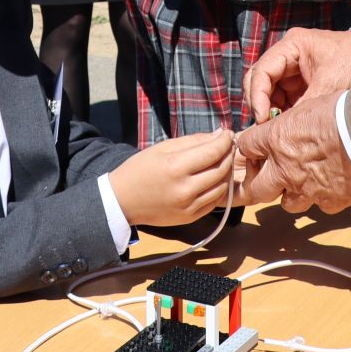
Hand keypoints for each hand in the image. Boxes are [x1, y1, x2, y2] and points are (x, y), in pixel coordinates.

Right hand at [110, 130, 235, 226]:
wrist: (122, 201)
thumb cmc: (140, 169)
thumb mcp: (162, 148)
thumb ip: (192, 141)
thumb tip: (218, 134)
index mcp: (175, 167)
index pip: (212, 151)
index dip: (225, 140)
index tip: (228, 133)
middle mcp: (184, 189)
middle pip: (221, 169)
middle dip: (228, 154)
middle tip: (227, 146)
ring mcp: (188, 206)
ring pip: (222, 187)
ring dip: (226, 172)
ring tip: (221, 161)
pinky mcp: (190, 218)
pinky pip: (214, 201)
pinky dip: (218, 188)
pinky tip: (213, 179)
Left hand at [235, 93, 350, 214]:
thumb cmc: (342, 111)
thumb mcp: (308, 106)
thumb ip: (292, 123)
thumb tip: (290, 125)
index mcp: (276, 140)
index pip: (245, 147)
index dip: (250, 149)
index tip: (255, 150)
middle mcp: (285, 169)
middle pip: (256, 189)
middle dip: (258, 184)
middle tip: (267, 178)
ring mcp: (306, 189)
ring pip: (288, 204)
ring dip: (292, 194)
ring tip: (304, 183)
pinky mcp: (329, 201)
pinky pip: (320, 206)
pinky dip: (324, 198)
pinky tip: (333, 186)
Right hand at [243, 28, 350, 120]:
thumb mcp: (331, 85)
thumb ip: (306, 105)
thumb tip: (283, 130)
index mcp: (292, 45)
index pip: (261, 71)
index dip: (257, 96)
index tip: (262, 118)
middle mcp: (288, 55)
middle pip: (259, 81)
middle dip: (261, 104)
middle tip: (265, 128)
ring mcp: (293, 69)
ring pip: (268, 91)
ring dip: (270, 111)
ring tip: (278, 130)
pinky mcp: (300, 82)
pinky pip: (282, 98)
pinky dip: (282, 113)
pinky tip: (289, 126)